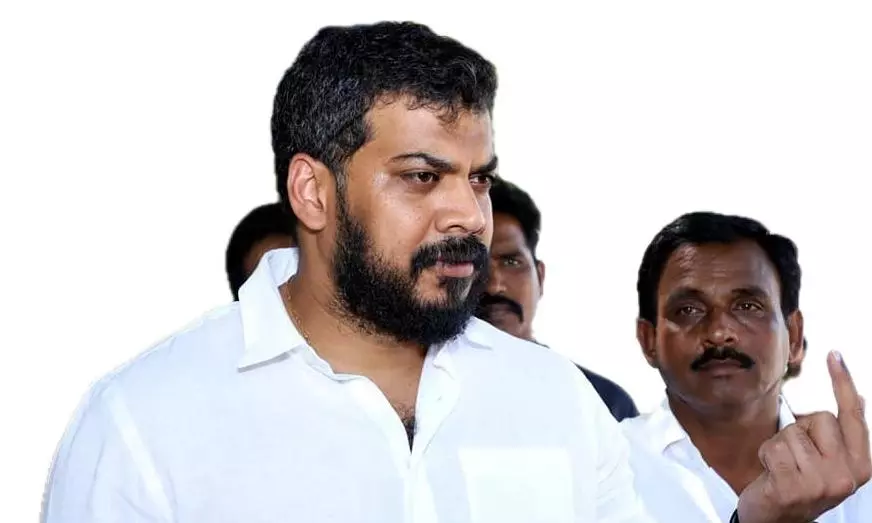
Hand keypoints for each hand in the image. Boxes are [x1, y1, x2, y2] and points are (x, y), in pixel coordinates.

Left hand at [737, 351, 870, 522]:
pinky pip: (773, 447)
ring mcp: (822, 483)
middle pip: (818, 418)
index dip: (843, 382)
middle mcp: (847, 475)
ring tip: (784, 469)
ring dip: (780, 446)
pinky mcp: (794, 487)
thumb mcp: (828, 460)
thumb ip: (842, 433)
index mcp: (860, 464)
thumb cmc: (800, 484)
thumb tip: (860, 398)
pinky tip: (772, 476)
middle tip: (798, 458)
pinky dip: (766, 456)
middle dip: (800, 430)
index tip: (835, 355)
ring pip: (791, 433)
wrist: (777, 521)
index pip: (854, 415)